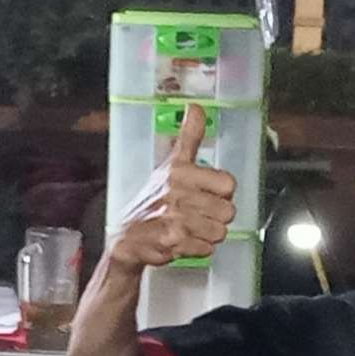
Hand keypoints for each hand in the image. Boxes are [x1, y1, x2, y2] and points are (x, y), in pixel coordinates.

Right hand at [107, 103, 234, 270]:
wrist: (126, 237)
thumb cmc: (153, 200)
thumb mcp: (171, 164)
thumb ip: (189, 137)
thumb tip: (196, 106)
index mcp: (180, 171)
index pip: (228, 184)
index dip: (221, 193)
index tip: (206, 194)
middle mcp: (176, 192)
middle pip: (227, 211)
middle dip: (215, 218)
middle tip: (196, 215)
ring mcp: (174, 218)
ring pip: (219, 232)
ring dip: (207, 235)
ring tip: (189, 229)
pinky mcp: (172, 241)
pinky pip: (206, 248)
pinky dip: (197, 249)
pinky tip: (182, 241)